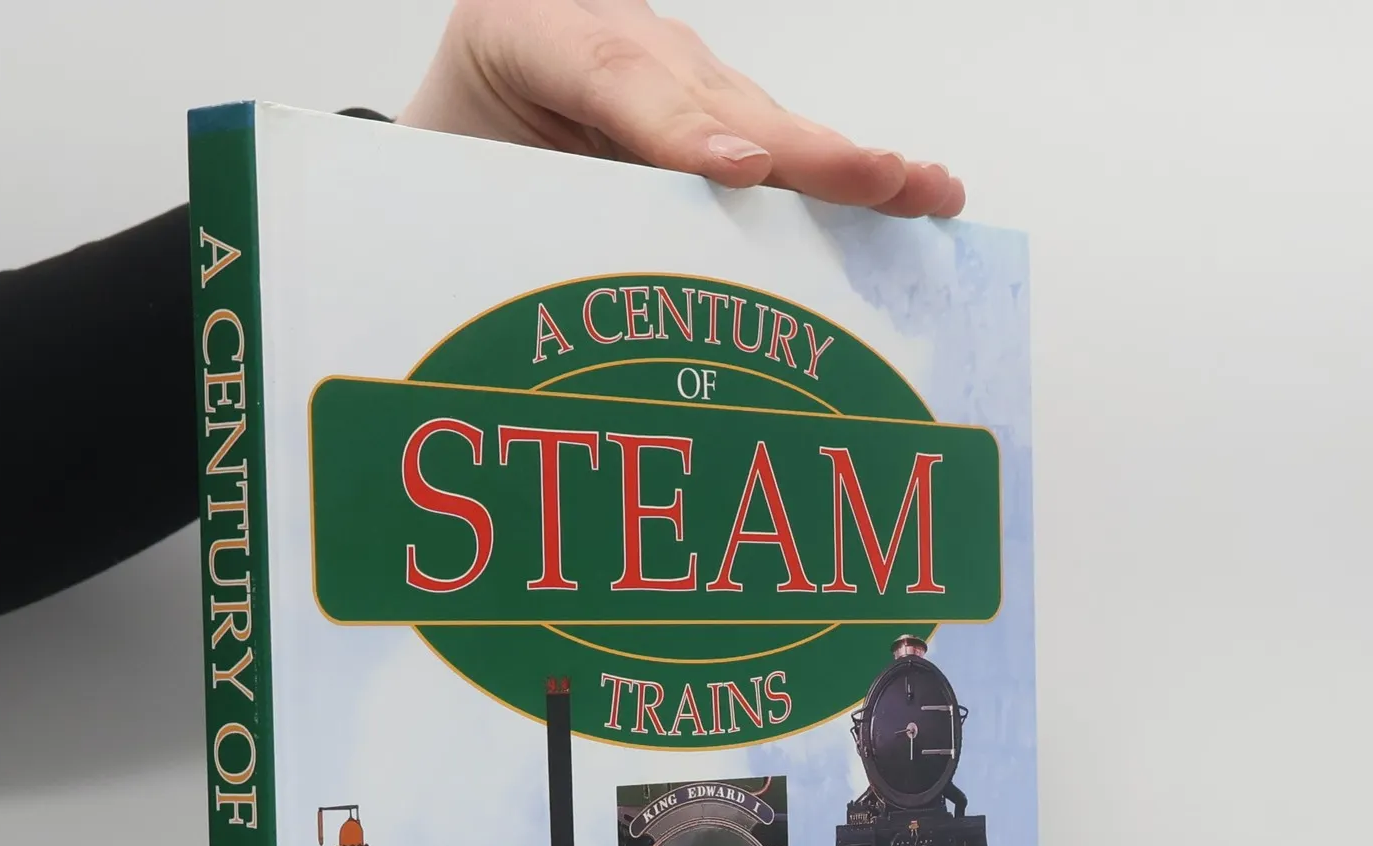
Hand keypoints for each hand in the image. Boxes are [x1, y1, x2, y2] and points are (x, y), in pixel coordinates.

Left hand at [398, 0, 964, 218]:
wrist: (457, 117)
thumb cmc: (455, 159)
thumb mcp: (458, 177)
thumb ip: (526, 200)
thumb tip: (600, 291)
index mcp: (524, 28)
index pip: (611, 76)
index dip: (681, 127)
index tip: (744, 169)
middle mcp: (613, 30)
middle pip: (709, 95)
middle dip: (798, 146)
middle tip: (873, 178)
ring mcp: (672, 64)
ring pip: (759, 117)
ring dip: (841, 162)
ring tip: (917, 189)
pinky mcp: (709, 104)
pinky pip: (772, 140)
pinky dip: (838, 173)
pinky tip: (912, 190)